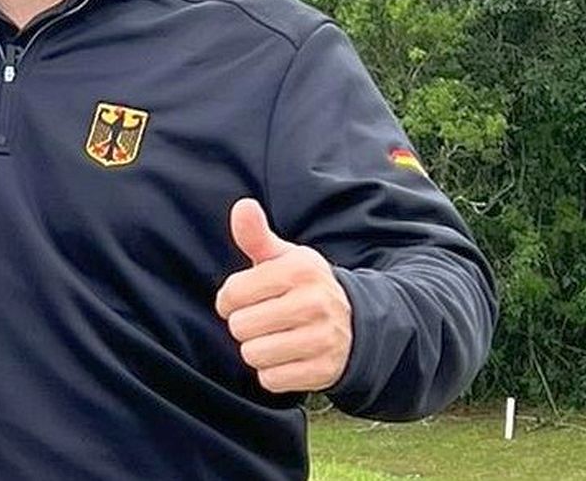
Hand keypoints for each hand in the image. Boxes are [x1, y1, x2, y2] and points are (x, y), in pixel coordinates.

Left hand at [214, 199, 351, 393]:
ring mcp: (323, 338)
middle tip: (263, 321)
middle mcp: (314, 302)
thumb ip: (256, 236)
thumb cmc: (303, 287)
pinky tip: (288, 358)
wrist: (355, 325)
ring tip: (275, 338)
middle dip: (244, 326)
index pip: (232, 293)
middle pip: (240, 327)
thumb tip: (242, 206)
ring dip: (257, 351)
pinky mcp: (325, 370)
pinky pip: (271, 380)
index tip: (246, 299)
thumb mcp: (284, 258)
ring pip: (253, 355)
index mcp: (299, 270)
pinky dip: (273, 373)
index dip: (230, 300)